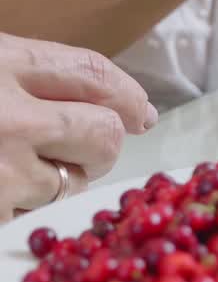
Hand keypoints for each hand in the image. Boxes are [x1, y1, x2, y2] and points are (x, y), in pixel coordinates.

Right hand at [0, 34, 154, 220]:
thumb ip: (29, 74)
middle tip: (69, 148)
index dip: (127, 95)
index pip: (94, 74)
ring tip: (9, 165)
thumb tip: (132, 110)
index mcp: (0, 63)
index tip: (140, 113)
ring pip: (75, 184)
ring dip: (56, 181)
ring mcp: (3, 173)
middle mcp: (9, 117)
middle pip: (104, 133)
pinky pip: (38, 217)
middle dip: (98, 144)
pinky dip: (23, 208)